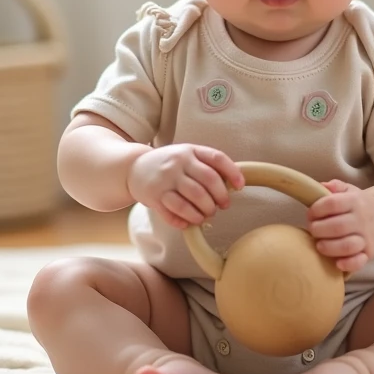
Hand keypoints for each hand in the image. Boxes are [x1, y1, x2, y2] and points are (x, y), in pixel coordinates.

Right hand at [128, 144, 243, 228]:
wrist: (133, 168)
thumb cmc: (168, 164)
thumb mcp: (186, 155)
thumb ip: (206, 165)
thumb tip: (232, 184)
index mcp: (190, 150)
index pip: (217, 158)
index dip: (232, 173)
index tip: (240, 186)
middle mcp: (177, 163)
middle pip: (208, 182)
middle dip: (220, 198)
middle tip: (221, 206)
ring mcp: (165, 180)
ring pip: (193, 199)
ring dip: (204, 212)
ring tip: (206, 215)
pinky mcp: (154, 197)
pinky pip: (174, 213)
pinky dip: (185, 221)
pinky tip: (190, 222)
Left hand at [306, 180, 373, 272]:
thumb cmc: (357, 204)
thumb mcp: (348, 190)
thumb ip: (335, 186)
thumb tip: (321, 185)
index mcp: (354, 201)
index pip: (332, 204)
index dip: (316, 209)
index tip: (310, 214)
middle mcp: (362, 220)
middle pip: (337, 226)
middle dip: (318, 229)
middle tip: (312, 229)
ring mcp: (366, 238)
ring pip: (347, 245)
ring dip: (329, 247)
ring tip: (319, 245)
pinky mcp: (368, 253)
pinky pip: (359, 261)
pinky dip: (347, 264)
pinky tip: (337, 263)